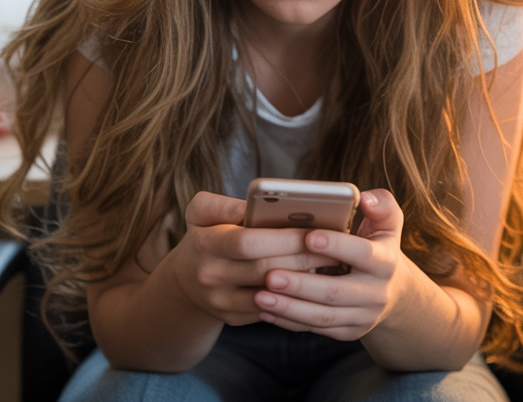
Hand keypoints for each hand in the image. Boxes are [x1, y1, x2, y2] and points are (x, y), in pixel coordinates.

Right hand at [171, 191, 336, 325]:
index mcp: (205, 244)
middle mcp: (210, 276)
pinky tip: (315, 284)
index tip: (314, 230)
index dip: (284, 238)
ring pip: (272, 294)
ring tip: (331, 266)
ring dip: (305, 281)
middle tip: (335, 250)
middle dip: (304, 259)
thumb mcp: (202, 212)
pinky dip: (295, 297)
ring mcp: (221, 302)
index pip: (249, 242)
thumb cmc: (206, 235)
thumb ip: (224, 203)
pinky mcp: (233, 318)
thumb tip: (254, 203)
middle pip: (266, 269)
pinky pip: (271, 311)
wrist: (187, 278)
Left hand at [253, 189, 407, 340]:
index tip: (308, 237)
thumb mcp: (387, 223)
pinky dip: (288, 321)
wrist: (391, 290)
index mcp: (385, 262)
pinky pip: (315, 329)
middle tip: (269, 274)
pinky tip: (264, 311)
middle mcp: (377, 293)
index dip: (336, 246)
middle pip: (336, 292)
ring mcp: (363, 317)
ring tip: (260, 297)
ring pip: (323, 316)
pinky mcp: (348, 332)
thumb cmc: (377, 245)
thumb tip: (365, 198)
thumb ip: (381, 204)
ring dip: (289, 308)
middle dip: (301, 285)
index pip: (362, 253)